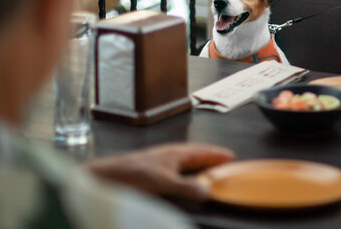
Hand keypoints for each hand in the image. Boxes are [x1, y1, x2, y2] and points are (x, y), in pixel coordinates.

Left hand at [83, 143, 233, 200]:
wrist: (111, 175)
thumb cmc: (133, 173)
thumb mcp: (165, 182)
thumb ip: (187, 187)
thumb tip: (208, 190)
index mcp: (176, 152)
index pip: (202, 151)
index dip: (217, 153)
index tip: (230, 155)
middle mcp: (170, 154)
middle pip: (196, 154)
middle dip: (210, 158)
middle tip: (223, 163)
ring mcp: (162, 161)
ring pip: (186, 161)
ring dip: (199, 166)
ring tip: (208, 172)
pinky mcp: (154, 170)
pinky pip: (178, 169)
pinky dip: (188, 174)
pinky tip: (185, 180)